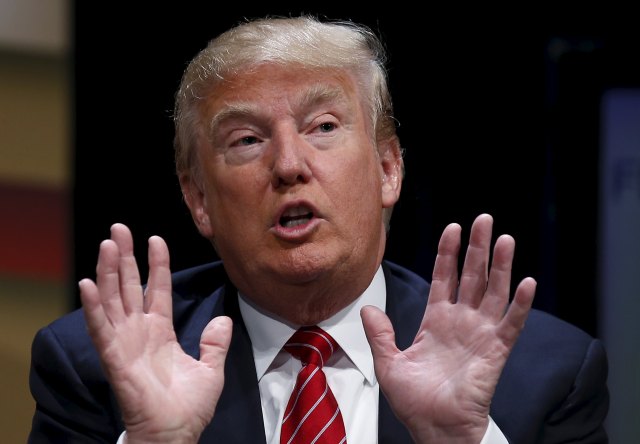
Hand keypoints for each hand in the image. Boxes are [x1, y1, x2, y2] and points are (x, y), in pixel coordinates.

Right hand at [79, 223, 231, 442]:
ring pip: (113, 299)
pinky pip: (101, 328)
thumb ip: (215, 343)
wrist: (175, 433)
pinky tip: (88, 283)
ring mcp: (125, 342)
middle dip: (124, 257)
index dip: (157, 265)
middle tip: (118, 229)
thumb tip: (224, 320)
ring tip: (107, 244)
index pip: (158, 289)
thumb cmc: (189, 407)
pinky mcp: (114, 357)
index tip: (155, 239)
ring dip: (108, 271)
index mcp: (161, 331)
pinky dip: (94, 306)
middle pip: (129, 286)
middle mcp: (140, 331)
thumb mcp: (211, 369)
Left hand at [361, 213, 535, 442]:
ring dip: (501, 266)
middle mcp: (460, 322)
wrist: (435, 429)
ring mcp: (480, 334)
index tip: (452, 228)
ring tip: (506, 239)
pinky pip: (510, 325)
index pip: (444, 278)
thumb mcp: (389, 363)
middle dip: (478, 248)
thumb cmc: (415, 401)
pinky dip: (519, 304)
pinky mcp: (495, 352)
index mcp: (436, 321)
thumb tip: (368, 307)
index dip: (448, 253)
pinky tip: (526, 282)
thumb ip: (380, 334)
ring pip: (494, 292)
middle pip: (472, 276)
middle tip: (485, 219)